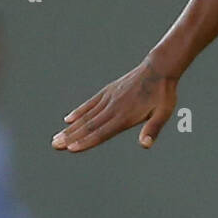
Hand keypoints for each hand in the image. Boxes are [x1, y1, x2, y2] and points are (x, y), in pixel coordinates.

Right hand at [52, 57, 178, 152]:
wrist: (159, 68)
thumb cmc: (163, 94)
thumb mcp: (163, 113)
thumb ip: (153, 129)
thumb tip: (145, 144)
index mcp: (125, 116)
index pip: (102, 132)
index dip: (86, 141)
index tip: (70, 148)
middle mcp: (113, 108)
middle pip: (89, 125)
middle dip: (71, 137)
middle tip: (54, 145)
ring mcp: (109, 98)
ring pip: (86, 116)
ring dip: (71, 127)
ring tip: (56, 137)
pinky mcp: (109, 91)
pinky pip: (91, 103)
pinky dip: (79, 111)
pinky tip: (68, 118)